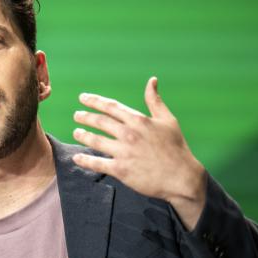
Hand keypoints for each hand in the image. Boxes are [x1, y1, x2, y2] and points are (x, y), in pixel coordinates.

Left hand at [72, 76, 206, 229]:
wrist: (182, 177)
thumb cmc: (176, 148)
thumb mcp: (168, 120)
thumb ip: (155, 100)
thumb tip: (152, 80)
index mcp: (138, 120)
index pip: (111, 107)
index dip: (94, 101)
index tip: (83, 98)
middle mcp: (129, 134)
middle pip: (99, 122)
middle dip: (85, 117)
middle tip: (76, 115)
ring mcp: (124, 152)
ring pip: (95, 141)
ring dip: (82, 135)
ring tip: (76, 132)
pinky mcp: (121, 170)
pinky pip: (97, 163)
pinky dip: (84, 160)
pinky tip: (77, 158)